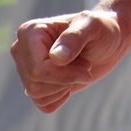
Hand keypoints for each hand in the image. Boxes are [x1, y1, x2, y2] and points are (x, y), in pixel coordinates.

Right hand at [10, 9, 130, 113]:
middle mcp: (22, 50)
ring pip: (37, 95)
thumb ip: (75, 37)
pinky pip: (42, 104)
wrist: (108, 41)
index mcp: (30, 32)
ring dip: (64, 87)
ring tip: (76, 70)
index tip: (87, 66)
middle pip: (35, 84)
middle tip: (84, 66)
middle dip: (65, 81)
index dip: (65, 74)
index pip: (37, 69)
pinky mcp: (36, 82)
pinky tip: (70, 81)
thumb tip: (55, 57)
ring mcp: (27, 67)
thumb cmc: (101, 29)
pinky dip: (60, 97)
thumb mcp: (93, 26)